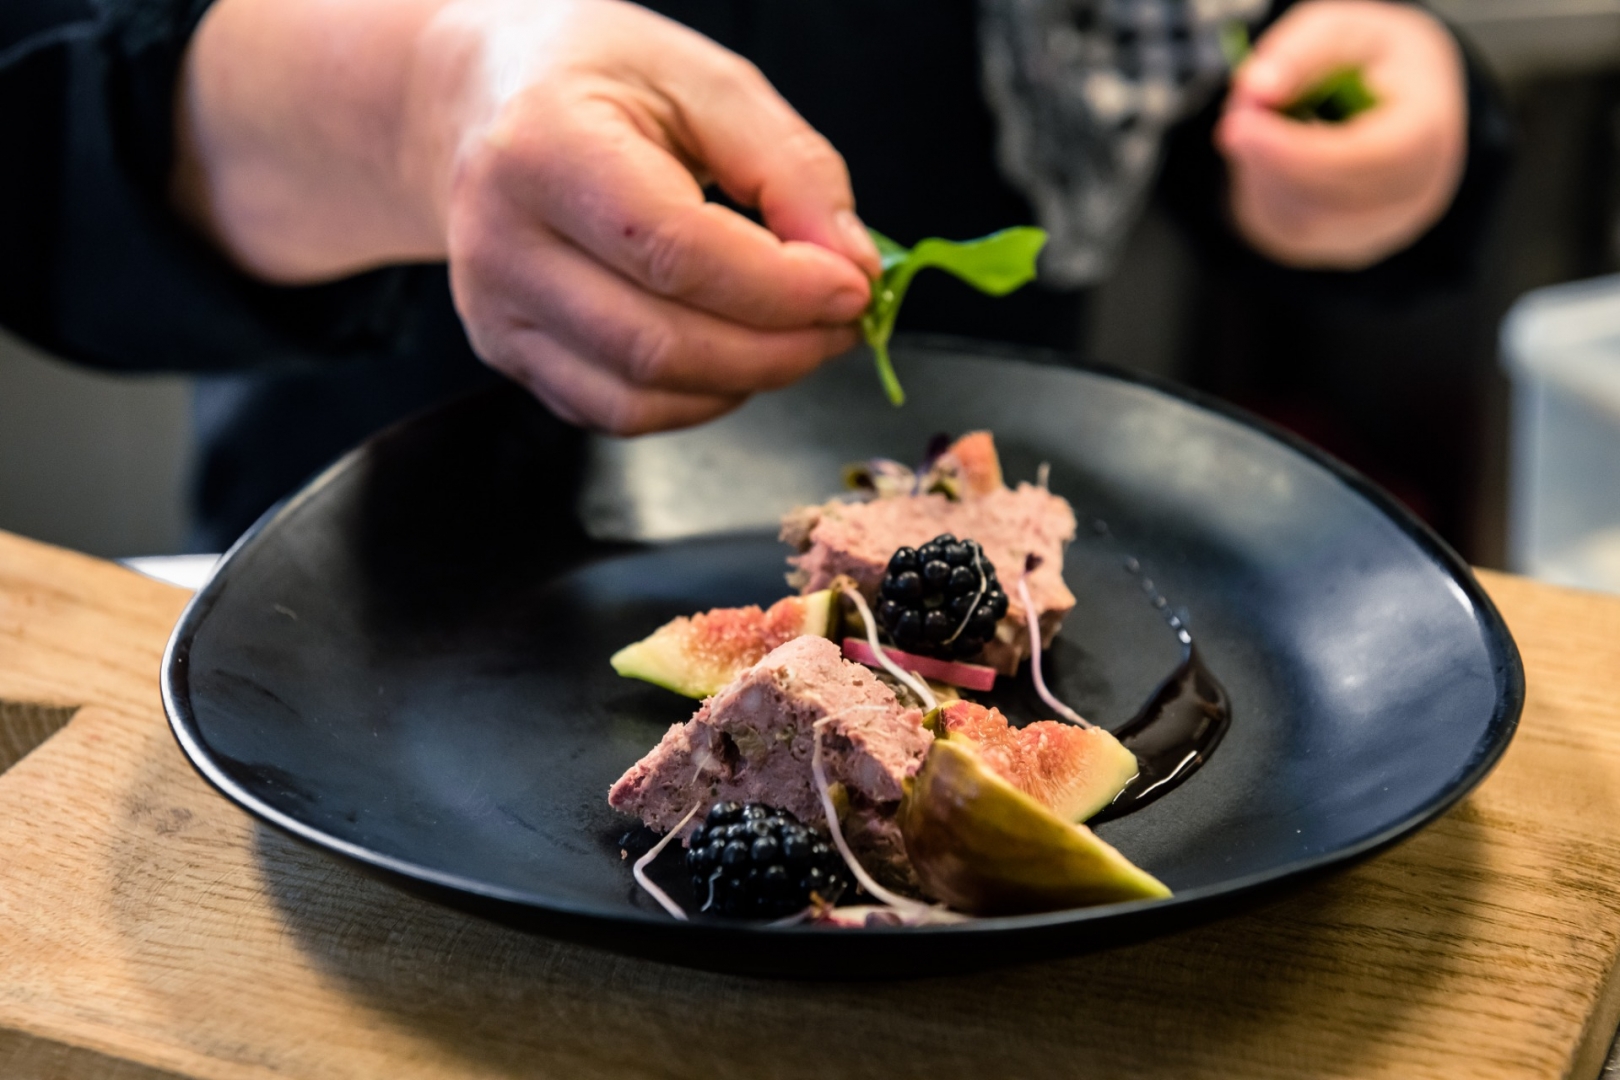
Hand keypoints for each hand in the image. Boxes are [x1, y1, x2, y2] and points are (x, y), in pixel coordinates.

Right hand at [173, 0, 878, 433]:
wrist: (485, 102)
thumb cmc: (598, 81)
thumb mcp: (707, 82)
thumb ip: (790, 170)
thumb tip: (853, 267)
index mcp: (544, 149)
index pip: (674, 251)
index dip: (779, 287)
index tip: (853, 287)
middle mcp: (502, 241)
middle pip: (659, 343)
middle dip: (778, 349)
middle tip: (844, 322)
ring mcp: (496, 311)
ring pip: (640, 397)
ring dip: (746, 381)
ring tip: (797, 335)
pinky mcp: (508, 355)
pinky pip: (619, 413)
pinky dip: (698, 399)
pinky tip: (734, 354)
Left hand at [1214, 0, 1467, 269]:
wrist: (1396, 99)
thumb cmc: (1373, 61)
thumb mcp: (1344, 30)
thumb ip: (1302, 52)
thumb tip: (1257, 88)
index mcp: (1429, 130)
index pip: (1371, 159)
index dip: (1298, 150)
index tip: (1238, 126)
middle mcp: (1415, 192)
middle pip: (1330, 200)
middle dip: (1270, 160)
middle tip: (1236, 117)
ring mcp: (1381, 228)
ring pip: (1301, 222)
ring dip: (1262, 173)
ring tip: (1259, 122)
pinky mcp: (1343, 246)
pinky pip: (1290, 233)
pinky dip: (1264, 191)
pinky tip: (1269, 154)